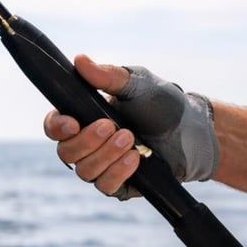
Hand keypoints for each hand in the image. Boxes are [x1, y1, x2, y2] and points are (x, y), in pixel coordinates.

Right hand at [43, 55, 219, 198]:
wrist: (192, 132)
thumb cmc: (162, 104)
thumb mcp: (137, 84)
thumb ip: (109, 76)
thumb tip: (80, 61)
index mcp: (84, 117)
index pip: (55, 126)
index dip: (56, 127)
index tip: (72, 124)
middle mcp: (87, 144)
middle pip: (66, 152)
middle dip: (88, 141)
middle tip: (113, 126)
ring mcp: (101, 166)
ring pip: (85, 171)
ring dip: (106, 155)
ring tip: (131, 139)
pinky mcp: (118, 184)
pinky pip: (105, 186)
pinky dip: (118, 171)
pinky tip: (135, 159)